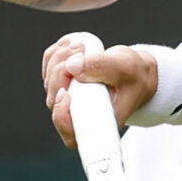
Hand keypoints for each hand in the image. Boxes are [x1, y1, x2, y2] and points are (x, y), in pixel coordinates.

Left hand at [41, 35, 157, 148]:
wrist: (133, 72)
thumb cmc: (133, 77)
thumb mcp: (125, 68)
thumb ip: (101, 66)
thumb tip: (72, 66)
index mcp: (98, 122)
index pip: (71, 133)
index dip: (61, 116)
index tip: (66, 94)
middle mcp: (80, 116)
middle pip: (54, 100)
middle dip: (61, 71)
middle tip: (80, 53)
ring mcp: (69, 102)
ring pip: (50, 81)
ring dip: (59, 59)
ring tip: (81, 47)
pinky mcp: (63, 86)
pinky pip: (48, 69)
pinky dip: (55, 54)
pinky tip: (70, 46)